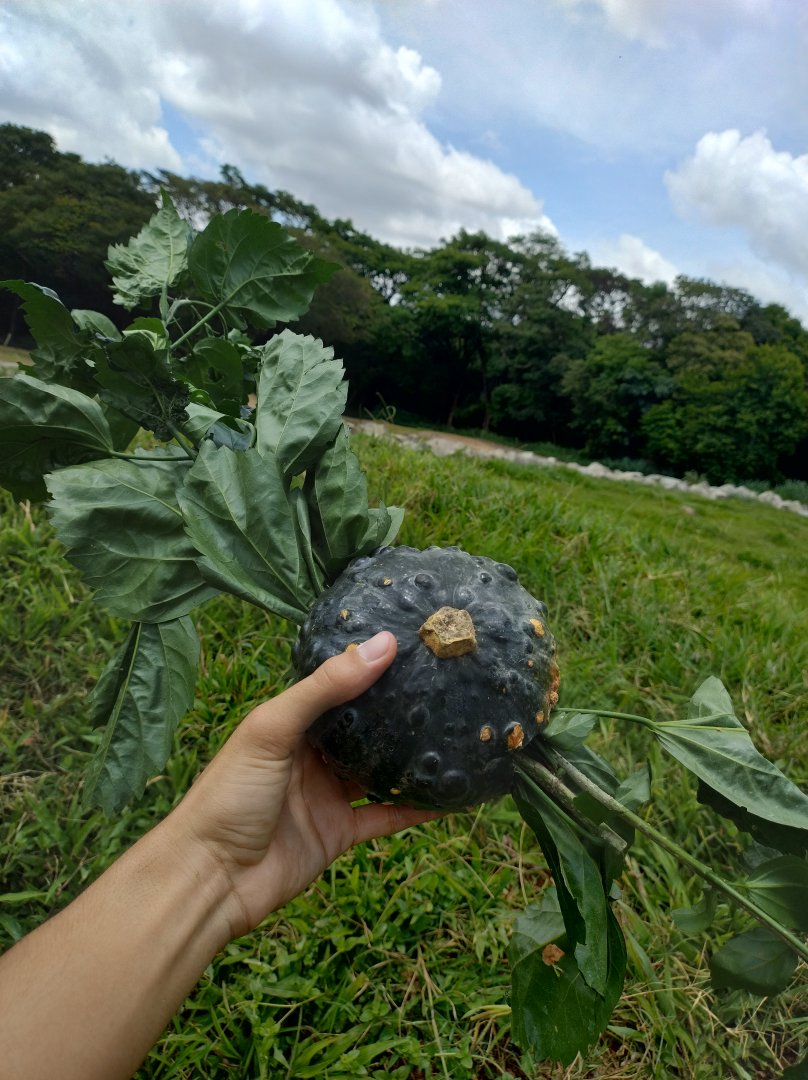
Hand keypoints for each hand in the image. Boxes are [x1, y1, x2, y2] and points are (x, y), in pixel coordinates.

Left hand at [170, 631, 438, 937]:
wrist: (211, 878)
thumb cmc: (230, 794)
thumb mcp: (273, 729)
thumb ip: (326, 688)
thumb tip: (382, 644)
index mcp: (290, 724)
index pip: (336, 688)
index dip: (369, 668)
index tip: (413, 647)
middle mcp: (310, 756)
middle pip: (362, 729)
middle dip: (397, 712)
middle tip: (445, 686)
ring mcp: (326, 795)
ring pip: (377, 771)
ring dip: (410, 759)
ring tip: (455, 734)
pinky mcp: (339, 833)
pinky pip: (386, 817)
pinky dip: (416, 809)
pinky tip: (451, 798)